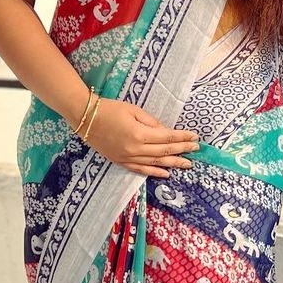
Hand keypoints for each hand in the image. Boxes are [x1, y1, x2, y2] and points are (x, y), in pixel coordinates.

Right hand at [84, 97, 199, 176]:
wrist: (85, 118)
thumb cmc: (110, 109)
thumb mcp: (133, 110)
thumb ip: (151, 122)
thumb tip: (165, 132)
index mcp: (139, 134)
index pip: (167, 137)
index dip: (182, 138)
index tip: (195, 137)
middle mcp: (135, 149)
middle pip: (164, 151)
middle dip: (182, 150)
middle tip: (196, 150)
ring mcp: (127, 157)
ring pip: (155, 163)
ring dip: (173, 163)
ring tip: (187, 164)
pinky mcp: (120, 161)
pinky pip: (140, 169)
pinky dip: (154, 172)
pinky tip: (166, 173)